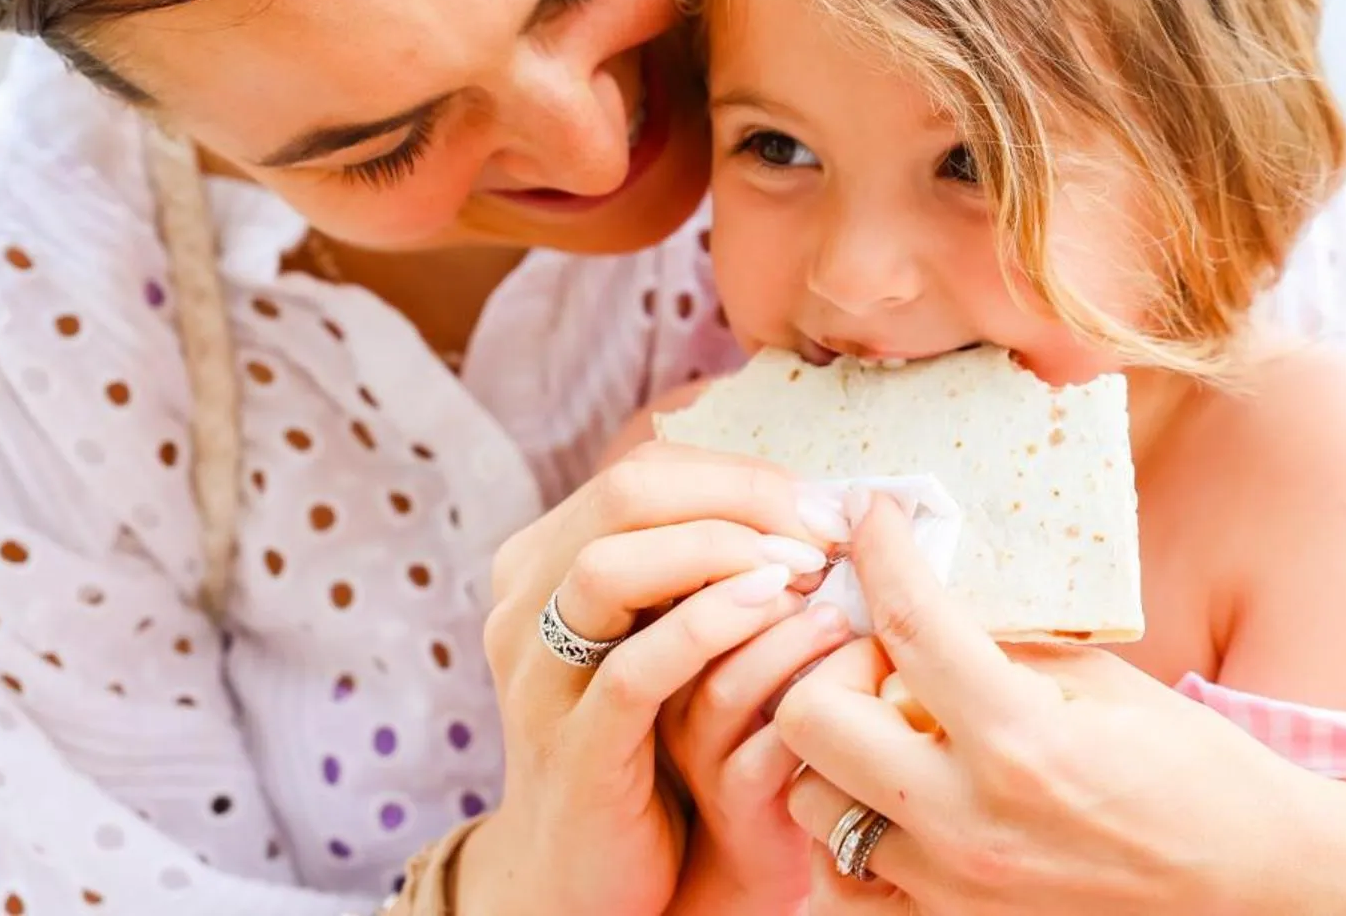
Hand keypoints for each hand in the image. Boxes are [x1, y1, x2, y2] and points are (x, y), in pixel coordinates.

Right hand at [455, 441, 843, 915]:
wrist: (585, 874)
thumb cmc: (646, 740)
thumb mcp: (659, 637)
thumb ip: (699, 570)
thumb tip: (808, 504)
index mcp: (544, 563)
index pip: (644, 471)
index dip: (740, 475)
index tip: (821, 503)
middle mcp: (525, 606)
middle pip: (624, 494)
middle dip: (739, 496)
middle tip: (821, 524)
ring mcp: (538, 678)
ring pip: (608, 567)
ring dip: (719, 548)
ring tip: (801, 563)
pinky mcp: (574, 748)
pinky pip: (632, 669)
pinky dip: (707, 625)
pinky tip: (771, 608)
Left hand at [771, 497, 1345, 915]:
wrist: (1249, 883)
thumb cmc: (1191, 773)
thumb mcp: (1101, 681)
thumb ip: (1000, 646)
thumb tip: (916, 599)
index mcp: (1023, 740)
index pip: (909, 623)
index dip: (879, 550)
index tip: (871, 517)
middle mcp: (971, 823)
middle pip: (811, 717)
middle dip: (835, 666)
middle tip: (884, 657)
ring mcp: (952, 892)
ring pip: (809, 804)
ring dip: (836, 755)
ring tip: (894, 734)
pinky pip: (838, 887)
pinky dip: (849, 839)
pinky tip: (890, 806)